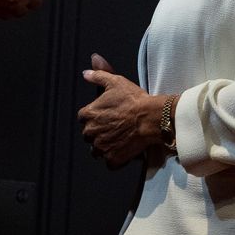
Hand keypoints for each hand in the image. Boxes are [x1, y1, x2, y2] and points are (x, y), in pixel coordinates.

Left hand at [78, 54, 166, 168]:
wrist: (150, 117)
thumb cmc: (133, 100)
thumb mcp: (115, 82)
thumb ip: (98, 76)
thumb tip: (85, 73)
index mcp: (88, 114)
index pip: (83, 118)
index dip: (95, 116)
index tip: (106, 116)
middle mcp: (90, 132)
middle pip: (89, 135)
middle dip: (98, 132)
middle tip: (114, 127)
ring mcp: (101, 147)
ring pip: (96, 150)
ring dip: (104, 147)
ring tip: (118, 139)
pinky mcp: (112, 159)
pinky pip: (109, 162)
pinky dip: (115, 158)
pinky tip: (124, 149)